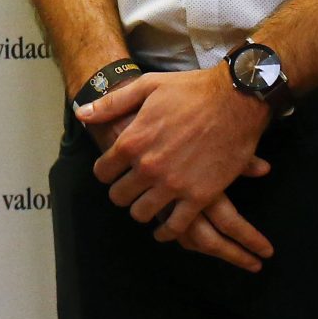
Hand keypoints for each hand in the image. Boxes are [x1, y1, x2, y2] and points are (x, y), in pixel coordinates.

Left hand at [79, 68, 275, 270]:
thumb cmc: (191, 90)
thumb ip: (112, 104)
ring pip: (142, 213)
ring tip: (147, 204)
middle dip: (122, 193)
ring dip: (142, 210)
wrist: (236, 99)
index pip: (103, 172)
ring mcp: (174, 184)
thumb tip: (82, 114)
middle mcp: (149, 167)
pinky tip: (165, 229)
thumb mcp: (147, 87)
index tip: (113, 172)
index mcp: (133, 141)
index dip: (106, 172)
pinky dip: (168, 231)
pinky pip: (176, 226)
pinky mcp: (200, 196)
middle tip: (130, 189)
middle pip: (119, 196)